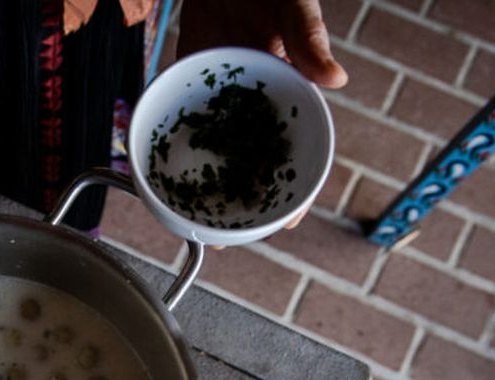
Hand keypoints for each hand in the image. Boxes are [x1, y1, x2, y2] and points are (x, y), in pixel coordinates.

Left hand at [177, 1, 346, 228]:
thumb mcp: (293, 5)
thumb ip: (309, 37)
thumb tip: (336, 79)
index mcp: (287, 89)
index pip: (293, 149)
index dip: (291, 190)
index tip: (285, 224)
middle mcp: (252, 99)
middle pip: (247, 161)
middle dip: (239, 203)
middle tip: (222, 241)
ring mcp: (218, 93)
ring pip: (213, 148)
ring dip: (202, 186)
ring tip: (189, 224)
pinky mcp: (188, 77)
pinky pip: (178, 117)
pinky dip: (170, 144)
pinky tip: (158, 174)